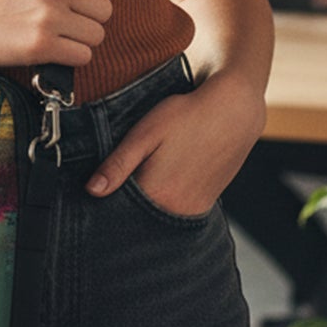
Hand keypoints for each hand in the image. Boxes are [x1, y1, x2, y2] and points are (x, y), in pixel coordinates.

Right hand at [0, 0, 128, 67]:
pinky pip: (82, 57)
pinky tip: (46, 49)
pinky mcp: (40, 45)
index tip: (71, 0)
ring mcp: (48, 14)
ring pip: (97, 36)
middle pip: (106, 11)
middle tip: (58, 20)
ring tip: (50, 34)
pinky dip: (68, 59)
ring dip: (78, 41)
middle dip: (86, 20)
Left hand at [85, 69, 264, 214]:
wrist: (234, 110)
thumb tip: (92, 191)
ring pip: (157, 214)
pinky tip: (161, 179)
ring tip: (142, 174)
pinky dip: (163, 200)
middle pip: (139, 216)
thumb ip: (118, 164)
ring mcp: (194, 209)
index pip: (120, 211)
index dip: (106, 199)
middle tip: (115, 181)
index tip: (95, 190)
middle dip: (124, 203)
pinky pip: (175, 210)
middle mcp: (178, 210)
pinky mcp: (206, 203)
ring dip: (145, 202)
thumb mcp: (145, 133)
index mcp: (158, 194)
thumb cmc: (186, 116)